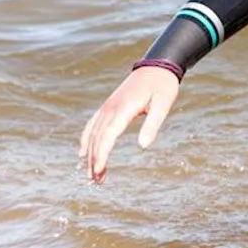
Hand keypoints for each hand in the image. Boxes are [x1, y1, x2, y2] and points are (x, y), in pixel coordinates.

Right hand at [78, 65, 180, 181]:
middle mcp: (110, 108)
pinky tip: (83, 153)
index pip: (107, 136)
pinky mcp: (108, 106)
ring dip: (91, 155)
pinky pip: (92, 125)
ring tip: (92, 174)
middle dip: (95, 161)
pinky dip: (86, 139)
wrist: (157, 66)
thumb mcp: (163, 104)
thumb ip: (152, 124)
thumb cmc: (162, 86)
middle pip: (97, 138)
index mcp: (123, 109)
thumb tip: (143, 146)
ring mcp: (107, 107)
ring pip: (93, 134)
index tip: (99, 172)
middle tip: (97, 182)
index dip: (101, 155)